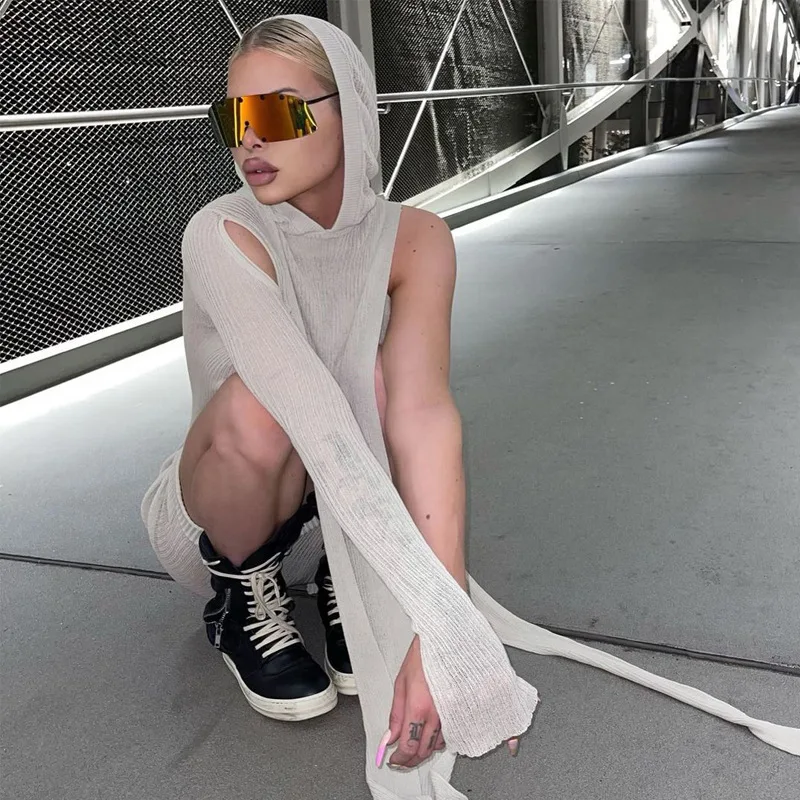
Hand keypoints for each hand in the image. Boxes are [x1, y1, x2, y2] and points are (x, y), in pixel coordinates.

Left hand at [386, 637, 444, 768]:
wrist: (445, 642)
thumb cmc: (423, 657)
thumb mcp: (401, 683)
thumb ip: (395, 715)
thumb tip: (389, 737)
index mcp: (418, 707)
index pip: (408, 747)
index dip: (399, 759)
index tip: (392, 759)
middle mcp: (437, 714)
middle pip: (423, 752)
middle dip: (410, 760)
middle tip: (400, 758)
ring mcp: (451, 714)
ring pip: (436, 746)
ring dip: (423, 751)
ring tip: (413, 745)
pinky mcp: (460, 712)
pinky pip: (449, 735)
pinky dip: (437, 740)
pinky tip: (429, 734)